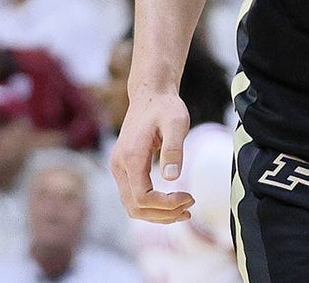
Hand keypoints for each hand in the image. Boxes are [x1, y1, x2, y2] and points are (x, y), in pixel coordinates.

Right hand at [109, 91, 195, 223]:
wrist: (150, 94)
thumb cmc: (165, 107)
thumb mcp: (176, 123)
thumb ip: (174, 149)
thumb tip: (171, 179)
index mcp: (130, 157)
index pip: (142, 198)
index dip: (166, 205)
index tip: (189, 197)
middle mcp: (119, 165)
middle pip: (135, 208)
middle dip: (163, 214)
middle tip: (190, 207)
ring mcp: (118, 168)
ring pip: (132, 206)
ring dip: (157, 214)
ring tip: (184, 210)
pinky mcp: (124, 168)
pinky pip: (134, 197)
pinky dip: (152, 206)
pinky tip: (172, 203)